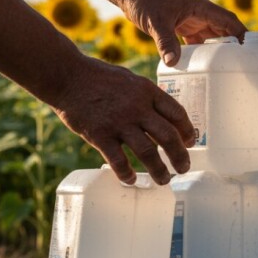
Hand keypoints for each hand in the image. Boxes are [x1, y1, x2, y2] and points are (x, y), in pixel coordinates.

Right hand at [51, 56, 195, 184]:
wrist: (67, 76)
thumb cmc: (99, 77)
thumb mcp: (131, 80)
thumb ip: (147, 97)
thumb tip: (164, 115)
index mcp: (148, 91)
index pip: (177, 113)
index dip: (187, 131)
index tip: (190, 142)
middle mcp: (137, 107)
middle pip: (168, 136)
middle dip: (180, 156)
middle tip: (184, 168)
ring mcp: (119, 122)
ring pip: (147, 152)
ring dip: (159, 170)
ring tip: (164, 180)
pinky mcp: (100, 135)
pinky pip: (118, 160)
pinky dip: (126, 173)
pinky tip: (131, 180)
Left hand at [117, 0, 246, 65]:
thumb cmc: (144, 1)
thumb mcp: (155, 22)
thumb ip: (165, 42)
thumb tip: (173, 63)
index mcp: (200, 6)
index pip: (228, 20)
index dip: (241, 33)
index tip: (251, 49)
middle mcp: (200, 12)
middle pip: (224, 29)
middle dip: (234, 45)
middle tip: (244, 64)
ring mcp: (192, 19)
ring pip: (213, 36)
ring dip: (220, 50)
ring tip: (229, 68)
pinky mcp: (183, 26)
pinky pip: (199, 41)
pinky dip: (203, 53)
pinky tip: (205, 67)